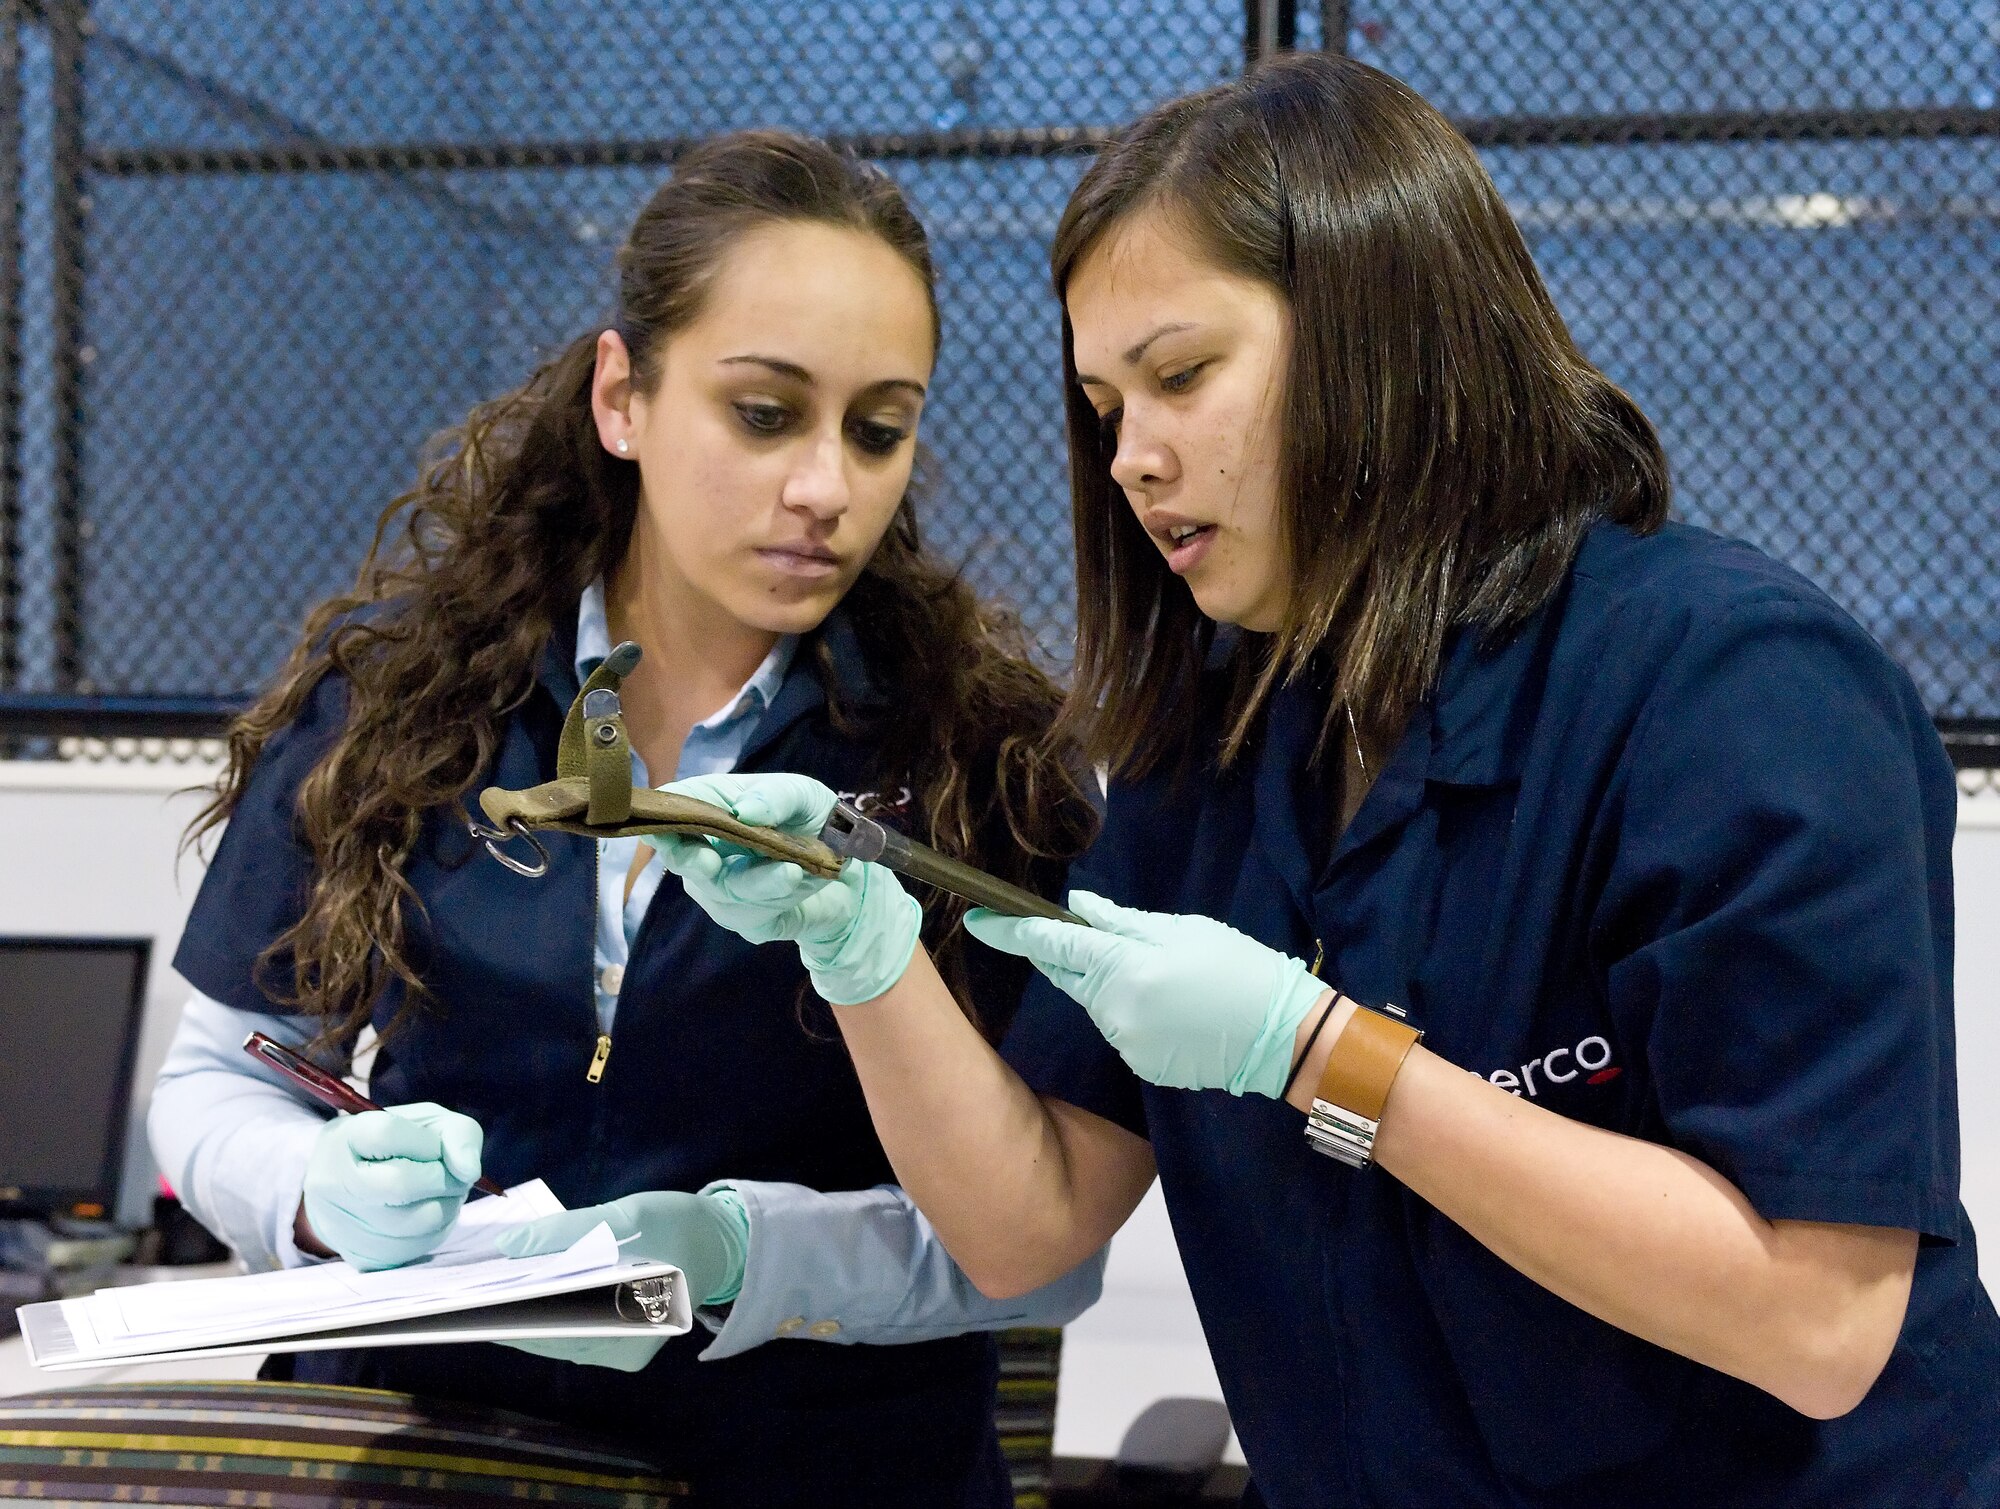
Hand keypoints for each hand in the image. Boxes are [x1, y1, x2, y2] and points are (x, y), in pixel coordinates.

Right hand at [300, 1103, 483, 1270]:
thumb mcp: (427, 1123)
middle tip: (451, 1174)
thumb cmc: (396, 1147)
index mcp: (344, 1137)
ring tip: (441, 1191)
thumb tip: (469, 1171)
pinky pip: (417, 1246)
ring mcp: (342, 1224)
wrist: (350, 1188)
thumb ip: (457, 1134)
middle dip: (443, 1178)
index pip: (388, 1133)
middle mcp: (333, 1182)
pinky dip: (437, 1227)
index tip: (436, 1146)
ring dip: (448, 1204)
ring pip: (418, 1220)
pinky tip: (427, 1210)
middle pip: (402, 1184)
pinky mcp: (362, 1256)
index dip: (427, 1141)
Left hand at [494, 1188, 749, 1371]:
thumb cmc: (680, 1224)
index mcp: (636, 1325)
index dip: (513, 1312)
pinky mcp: (618, 1347)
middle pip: (553, 1336)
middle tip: (469, 1285)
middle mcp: (625, 1352)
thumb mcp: (628, 1216)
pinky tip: (520, 1289)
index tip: (472, 1296)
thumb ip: (570, 1231)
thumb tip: (510, 1247)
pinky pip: (570, 1334)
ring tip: (485, 1285)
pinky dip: (544, 1313)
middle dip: (511, 1310)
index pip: (558, 1327)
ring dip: (523, 1312)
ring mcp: (622, 1354)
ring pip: (557, 1338)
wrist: (723, 1241)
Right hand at [648, 773, 922, 1004]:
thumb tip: (743, 810)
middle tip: (703, 859)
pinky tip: (798, 881)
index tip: (656, 822)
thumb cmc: (812, 820)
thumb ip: (775, 796)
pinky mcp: (750, 921)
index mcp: (713, 809)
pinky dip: (781, 896)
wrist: (849, 870)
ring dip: (760, 881)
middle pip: (684, 858)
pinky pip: (757, 914)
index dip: (663, 815)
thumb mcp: (802, 795)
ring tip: (790, 871)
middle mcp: (708, 851)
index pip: (675, 808)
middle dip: (690, 860)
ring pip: (726, 891)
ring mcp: (724, 891)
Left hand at [964, 890, 1329, 1097]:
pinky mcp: (1138, 1064)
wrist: (1280, 1035)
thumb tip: (1076, 906)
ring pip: (1095, 1002)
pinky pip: (1119, 1028)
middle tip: (1082, 936)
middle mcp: (1111, 1009)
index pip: (1050, 943)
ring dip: (1108, 983)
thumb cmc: (1236, 967)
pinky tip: (1170, 1006)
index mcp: (1121, 966)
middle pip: (1069, 974)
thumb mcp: (1182, 931)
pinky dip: (1131, 1011)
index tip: (977, 919)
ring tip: (1162, 974)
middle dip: (1065, 954)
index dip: (1009, 931)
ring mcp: (1123, 1041)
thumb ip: (1122, 923)